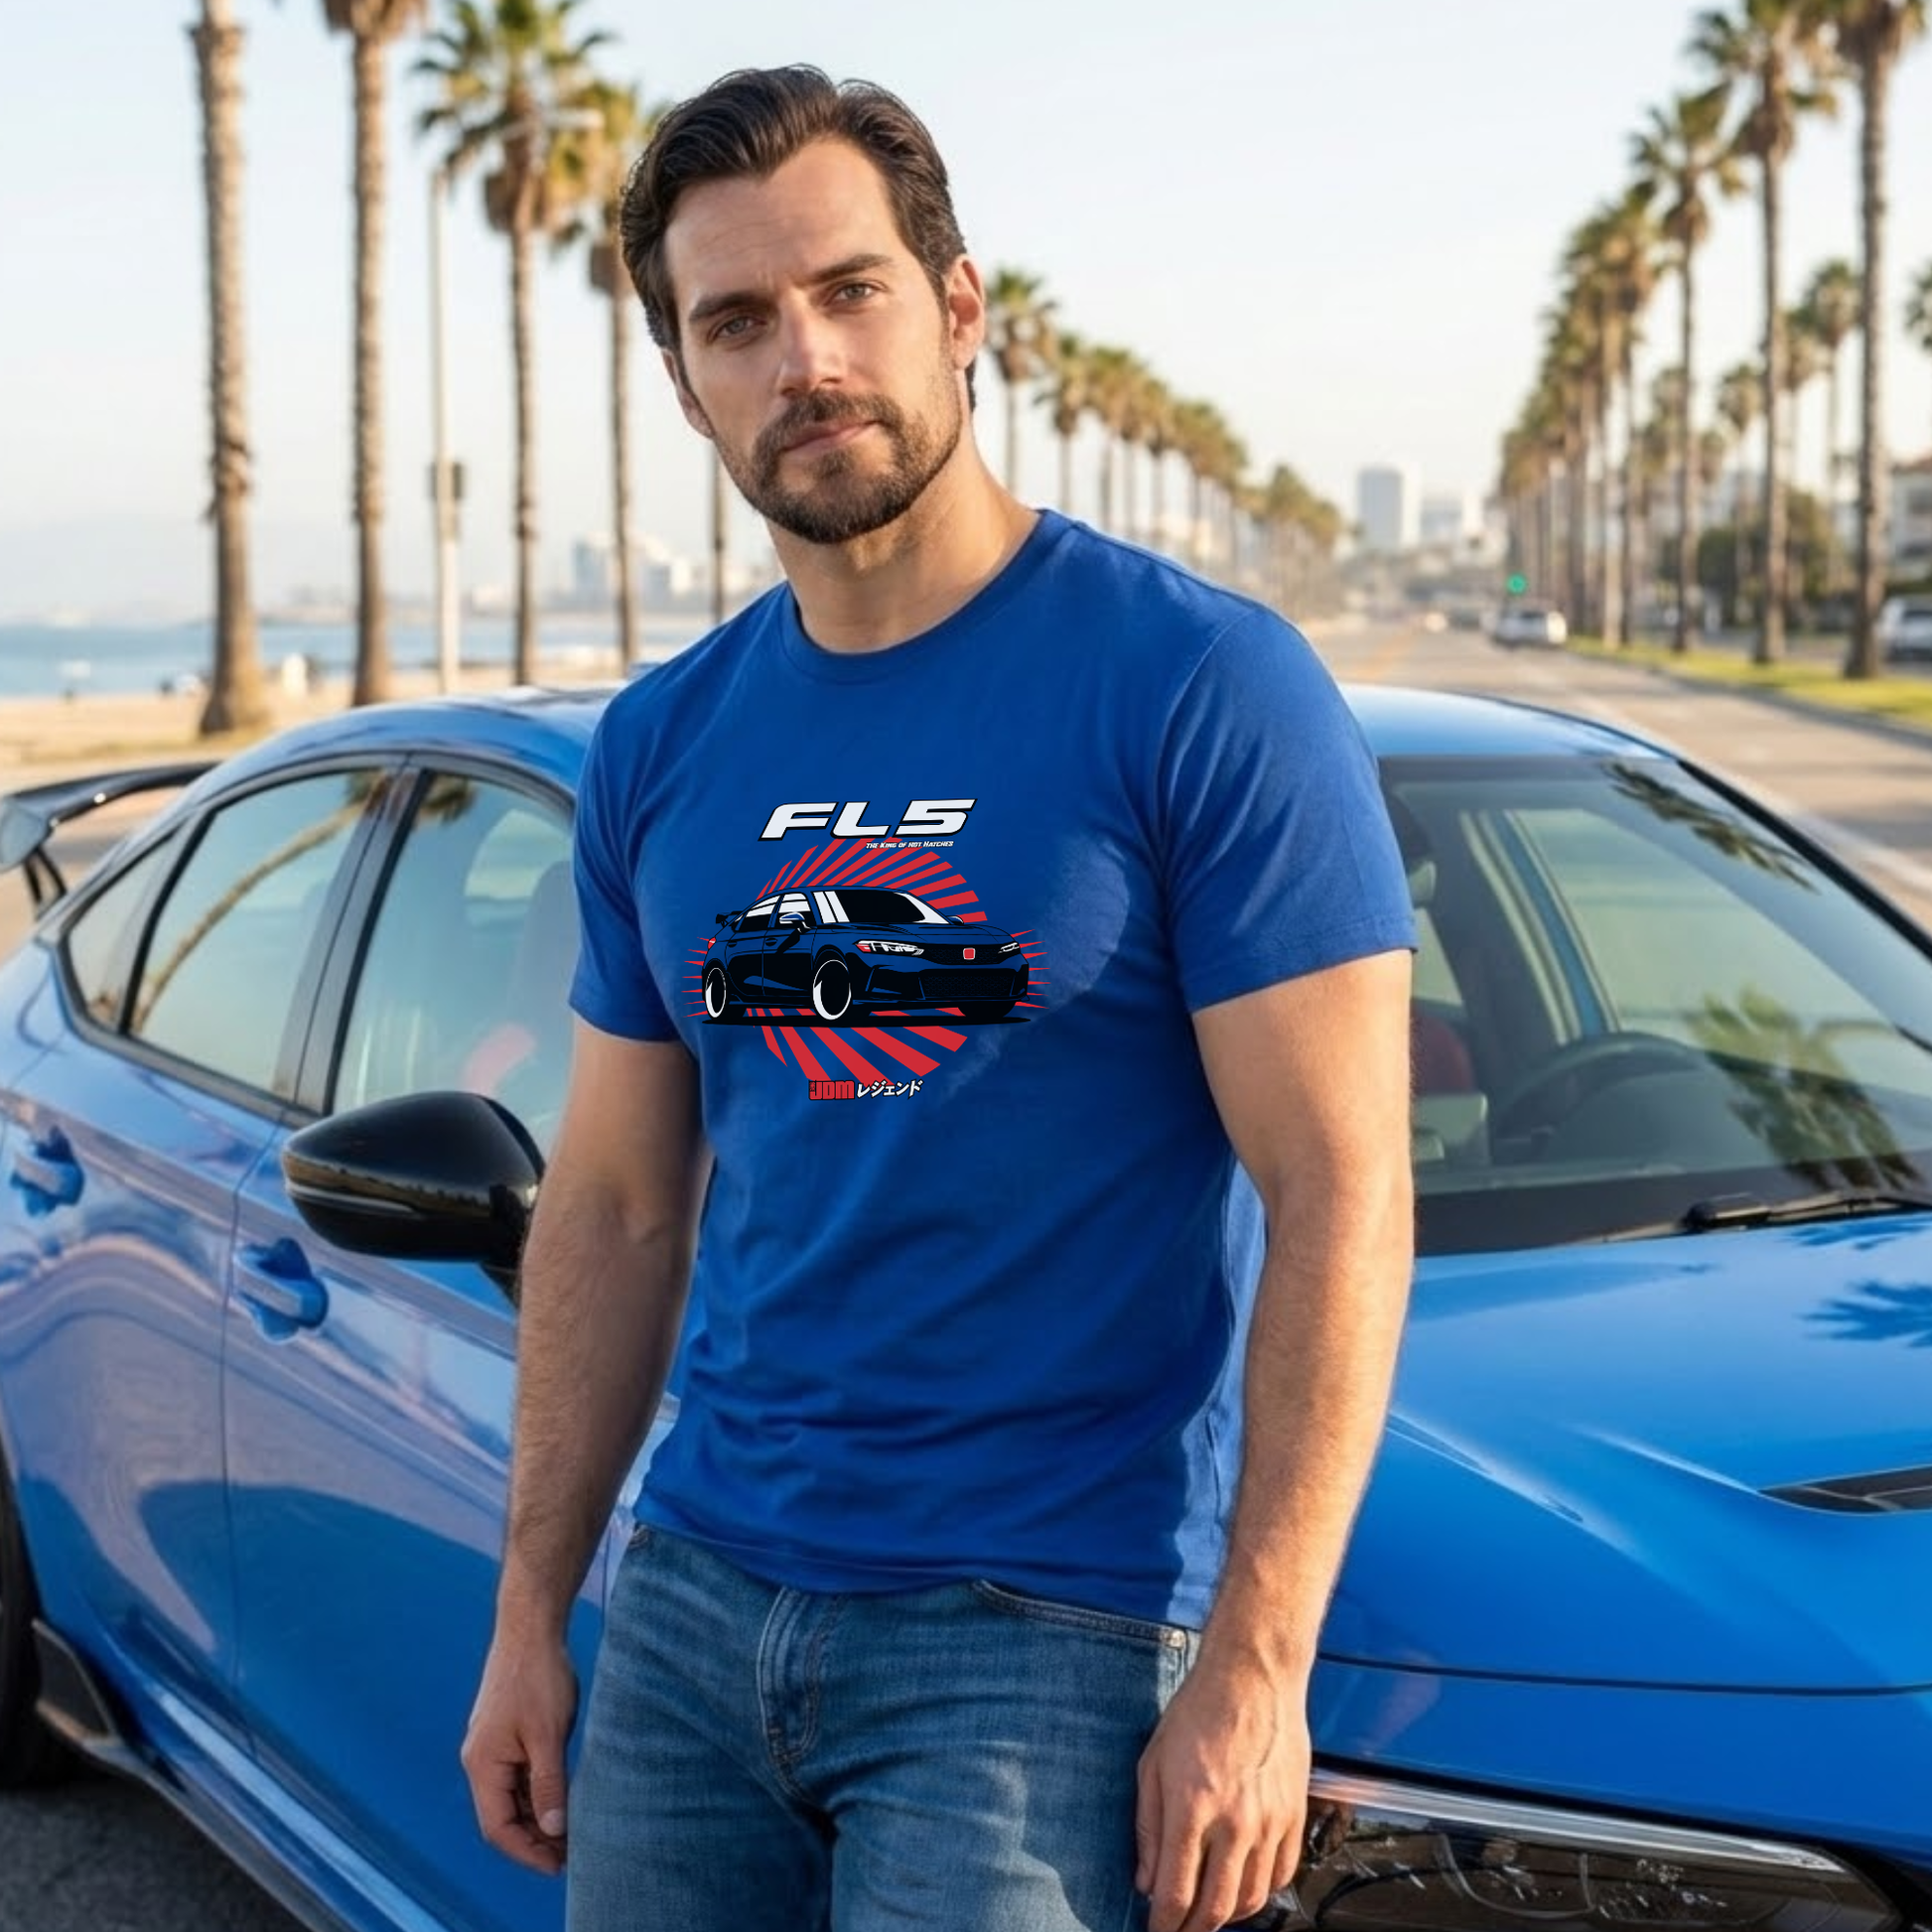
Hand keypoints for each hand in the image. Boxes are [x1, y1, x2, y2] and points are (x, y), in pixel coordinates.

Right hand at [459, 1626, 579, 1875]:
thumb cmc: (538, 1675)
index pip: (497, 1827)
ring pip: (512, 1798)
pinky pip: (519, 1777)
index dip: (526, 1852)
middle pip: (503, 1816)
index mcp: (483, 1764)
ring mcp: (492, 1746)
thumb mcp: (549, 1734)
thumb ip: (548, 1783)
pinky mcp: (507, 1733)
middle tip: (571, 1855)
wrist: (531, 1627)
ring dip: (537, 1818)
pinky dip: (538, 1794)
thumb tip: (554, 1829)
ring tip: (571, 1835)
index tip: (558, 1866)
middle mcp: (481, 1760)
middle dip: (534, 1840)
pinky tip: (562, 1800)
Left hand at [1135, 1654, 1310, 1931]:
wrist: (1252, 1678)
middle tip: (1180, 1929)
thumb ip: (1148, 1828)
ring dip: (1228, 1915)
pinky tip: (1244, 1886)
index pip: (1176, 1893)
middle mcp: (1234, 1821)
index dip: (1163, 1925)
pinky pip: (1282, 1875)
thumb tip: (1147, 1881)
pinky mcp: (1294, 1816)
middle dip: (1194, 1929)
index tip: (1155, 1931)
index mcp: (1192, 1807)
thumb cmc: (1198, 1712)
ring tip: (1210, 1912)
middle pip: (1216, 1907)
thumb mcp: (1153, 1764)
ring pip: (1252, 1899)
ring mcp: (1270, 1821)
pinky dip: (1262, 1893)